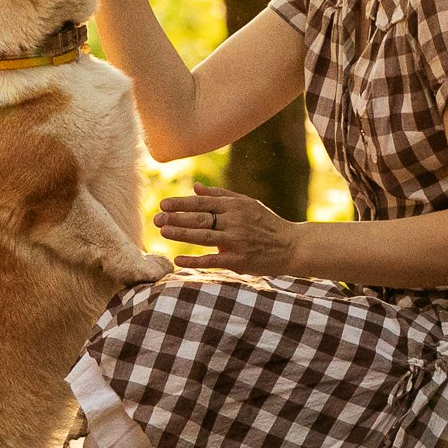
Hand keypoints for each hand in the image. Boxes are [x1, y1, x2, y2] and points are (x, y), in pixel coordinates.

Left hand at [154, 183, 299, 276]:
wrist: (291, 246)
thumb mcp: (247, 204)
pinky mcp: (239, 260)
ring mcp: (236, 241)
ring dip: (181, 234)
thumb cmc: (266, 223)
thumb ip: (220, 196)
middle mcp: (235, 221)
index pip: (203, 203)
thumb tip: (196, 187)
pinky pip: (212, 260)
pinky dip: (194, 260)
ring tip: (163, 232)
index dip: (182, 203)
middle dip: (176, 218)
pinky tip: (178, 259)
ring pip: (203, 236)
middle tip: (156, 218)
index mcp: (235, 206)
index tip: (164, 204)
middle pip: (200, 218)